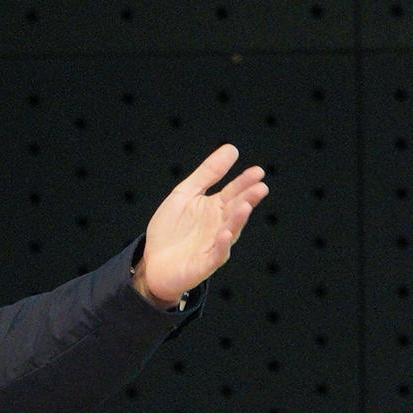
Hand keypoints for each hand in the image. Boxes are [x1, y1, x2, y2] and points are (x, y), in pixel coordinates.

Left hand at [136, 143, 270, 306]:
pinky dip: (222, 245)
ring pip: (230, 231)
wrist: (153, 264)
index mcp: (215, 208)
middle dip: (248, 199)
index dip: (245, 182)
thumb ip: (207, 173)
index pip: (234, 192)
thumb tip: (231, 149)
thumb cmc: (170, 230)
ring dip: (238, 220)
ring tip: (244, 206)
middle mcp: (219, 225)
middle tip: (260, 187)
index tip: (258, 171)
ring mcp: (214, 245)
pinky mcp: (205, 264)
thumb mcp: (185, 193)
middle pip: (235, 210)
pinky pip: (216, 254)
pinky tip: (225, 234)